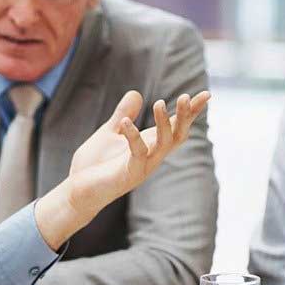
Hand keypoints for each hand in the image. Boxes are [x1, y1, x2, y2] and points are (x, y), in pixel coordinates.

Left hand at [67, 90, 208, 205]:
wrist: (77, 191)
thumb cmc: (94, 166)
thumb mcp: (109, 134)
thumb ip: (122, 115)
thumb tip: (136, 93)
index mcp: (149, 145)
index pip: (176, 127)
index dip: (191, 112)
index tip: (206, 94)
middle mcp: (151, 156)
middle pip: (178, 135)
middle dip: (185, 117)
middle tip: (186, 97)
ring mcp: (142, 167)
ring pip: (164, 145)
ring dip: (164, 123)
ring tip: (159, 102)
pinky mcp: (129, 175)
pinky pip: (138, 154)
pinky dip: (133, 136)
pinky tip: (126, 122)